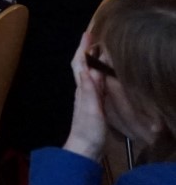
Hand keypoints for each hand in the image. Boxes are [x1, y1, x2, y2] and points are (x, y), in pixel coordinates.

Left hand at [62, 32, 108, 160]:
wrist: (84, 150)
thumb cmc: (88, 130)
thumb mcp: (91, 109)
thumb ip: (89, 89)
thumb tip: (85, 68)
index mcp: (82, 89)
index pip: (80, 64)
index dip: (83, 49)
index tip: (88, 33)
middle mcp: (82, 91)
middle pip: (82, 66)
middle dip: (86, 50)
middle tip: (95, 37)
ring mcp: (87, 99)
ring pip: (88, 74)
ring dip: (92, 61)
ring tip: (100, 51)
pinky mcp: (93, 107)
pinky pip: (94, 84)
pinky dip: (98, 75)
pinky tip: (103, 76)